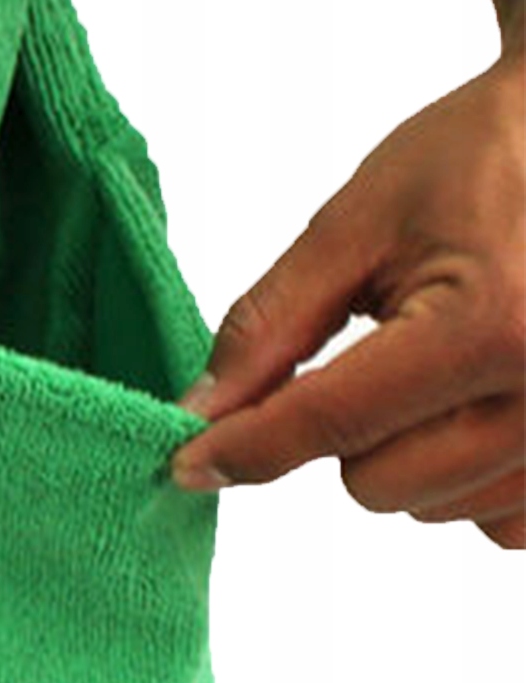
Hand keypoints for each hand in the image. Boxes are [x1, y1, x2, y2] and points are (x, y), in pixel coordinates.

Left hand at [168, 48, 525, 548]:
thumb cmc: (483, 158)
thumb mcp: (358, 225)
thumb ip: (270, 326)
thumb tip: (202, 412)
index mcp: (490, 327)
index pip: (331, 421)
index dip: (245, 447)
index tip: (187, 465)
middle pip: (378, 485)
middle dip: (345, 436)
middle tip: (380, 352)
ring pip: (436, 508)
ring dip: (410, 456)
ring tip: (445, 366)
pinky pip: (505, 524)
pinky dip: (473, 482)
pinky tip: (479, 409)